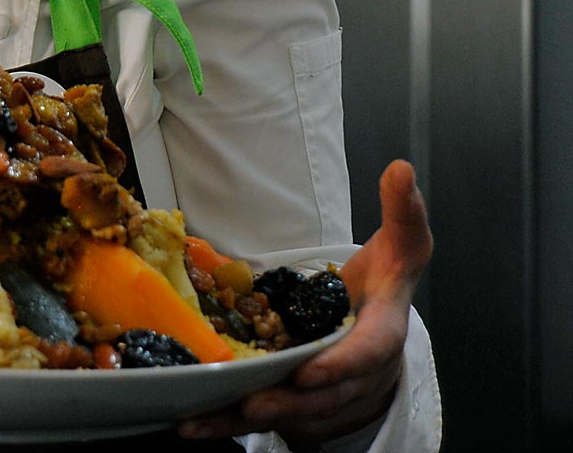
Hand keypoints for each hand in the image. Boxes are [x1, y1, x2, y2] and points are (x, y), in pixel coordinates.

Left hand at [180, 160, 432, 443]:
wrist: (379, 329)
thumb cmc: (384, 286)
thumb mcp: (402, 248)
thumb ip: (403, 212)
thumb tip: (400, 168)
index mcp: (380, 334)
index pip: (366, 353)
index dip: (341, 366)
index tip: (311, 372)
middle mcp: (353, 374)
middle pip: (323, 396)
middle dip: (288, 401)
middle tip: (254, 401)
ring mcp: (323, 395)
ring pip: (289, 414)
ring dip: (247, 418)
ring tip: (206, 418)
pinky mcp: (292, 402)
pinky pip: (258, 417)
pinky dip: (223, 423)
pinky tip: (188, 423)